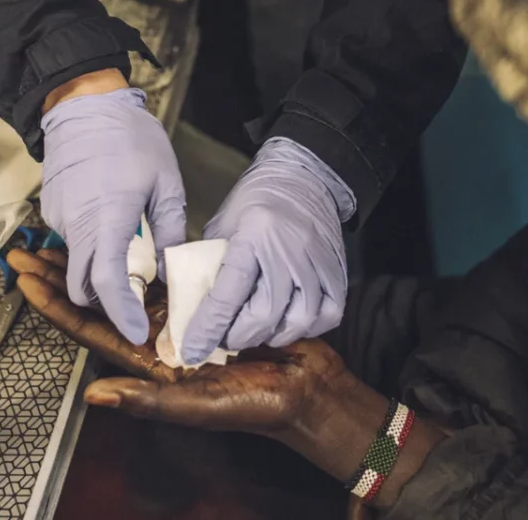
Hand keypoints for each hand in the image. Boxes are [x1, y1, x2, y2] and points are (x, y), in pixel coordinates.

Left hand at [16, 247, 445, 510]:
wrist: (308, 388)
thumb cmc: (256, 404)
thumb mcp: (199, 405)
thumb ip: (148, 398)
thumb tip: (92, 395)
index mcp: (147, 363)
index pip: (89, 327)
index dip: (55, 302)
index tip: (25, 276)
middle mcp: (157, 337)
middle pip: (99, 298)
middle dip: (65, 274)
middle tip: (31, 247)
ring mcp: (181, 317)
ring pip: (127, 283)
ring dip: (97, 259)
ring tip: (69, 234)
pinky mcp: (208, 299)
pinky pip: (169, 275)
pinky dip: (145, 256)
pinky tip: (130, 235)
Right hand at [39, 86, 186, 345]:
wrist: (84, 104)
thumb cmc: (130, 137)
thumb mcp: (165, 182)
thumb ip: (168, 229)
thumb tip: (169, 267)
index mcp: (108, 218)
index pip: (108, 282)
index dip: (121, 313)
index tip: (136, 332)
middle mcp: (77, 224)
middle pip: (84, 285)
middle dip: (108, 302)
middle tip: (138, 300)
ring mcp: (60, 217)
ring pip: (76, 264)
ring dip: (99, 272)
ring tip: (131, 261)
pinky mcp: (53, 209)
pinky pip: (72, 241)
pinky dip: (91, 247)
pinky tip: (113, 230)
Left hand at [181, 138, 352, 364]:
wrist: (303, 177)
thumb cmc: (256, 200)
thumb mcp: (223, 225)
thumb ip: (209, 263)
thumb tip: (189, 305)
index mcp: (256, 234)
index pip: (229, 292)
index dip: (208, 327)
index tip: (192, 349)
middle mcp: (290, 250)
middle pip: (265, 314)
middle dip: (238, 336)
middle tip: (223, 337)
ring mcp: (318, 262)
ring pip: (298, 321)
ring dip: (270, 335)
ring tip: (254, 329)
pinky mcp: (338, 271)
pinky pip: (327, 315)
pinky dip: (306, 327)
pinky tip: (288, 321)